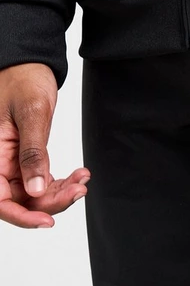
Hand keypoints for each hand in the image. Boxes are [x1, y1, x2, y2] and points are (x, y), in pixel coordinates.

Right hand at [0, 63, 90, 228]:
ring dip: (59, 193)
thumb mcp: (31, 114)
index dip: (22, 215)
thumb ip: (32, 152)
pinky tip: (78, 175)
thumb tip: (35, 187)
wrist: (29, 64)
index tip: (48, 221)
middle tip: (78, 191)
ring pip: (32, 193)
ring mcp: (10, 162)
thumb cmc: (23, 81)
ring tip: (82, 181)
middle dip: (50, 202)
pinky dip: (60, 182)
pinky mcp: (24, 158)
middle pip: (19, 200)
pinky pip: (40, 180)